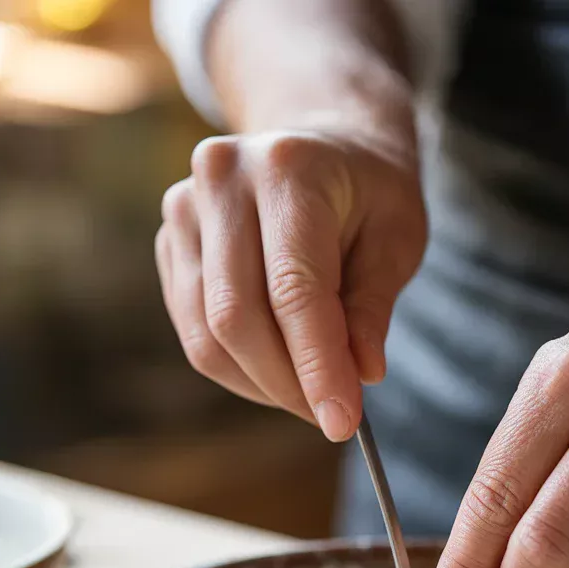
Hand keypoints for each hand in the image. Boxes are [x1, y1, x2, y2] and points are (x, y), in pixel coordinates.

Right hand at [155, 130, 425, 438]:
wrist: (319, 144)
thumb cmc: (368, 194)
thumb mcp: (398, 239)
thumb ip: (374, 307)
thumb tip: (360, 376)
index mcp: (288, 168)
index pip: (294, 290)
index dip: (317, 366)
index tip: (343, 423)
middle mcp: (221, 179)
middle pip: (236, 317)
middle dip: (286, 384)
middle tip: (331, 417)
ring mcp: (183, 209)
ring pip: (208, 335)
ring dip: (262, 384)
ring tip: (311, 391)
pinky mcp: (170, 243)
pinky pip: (194, 332)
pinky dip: (239, 368)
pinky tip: (280, 367)